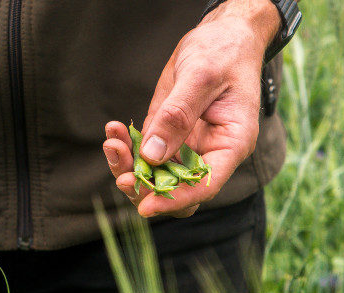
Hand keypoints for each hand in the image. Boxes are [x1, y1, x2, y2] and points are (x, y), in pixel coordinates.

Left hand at [104, 0, 278, 217]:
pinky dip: (125, 147)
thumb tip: (152, 155)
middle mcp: (209, 153)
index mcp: (231, 144)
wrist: (221, 35)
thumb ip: (177, 116)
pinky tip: (113, 131)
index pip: (204, 185)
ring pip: (155, 175)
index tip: (144, 206)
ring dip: (129, 166)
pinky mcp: (167, 134)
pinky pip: (143, 153)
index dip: (174, 199)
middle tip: (120, 171)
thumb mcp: (201, 77)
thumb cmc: (222, 52)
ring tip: (112, 142)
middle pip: (176, 189)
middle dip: (145, 185)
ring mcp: (186, 146)